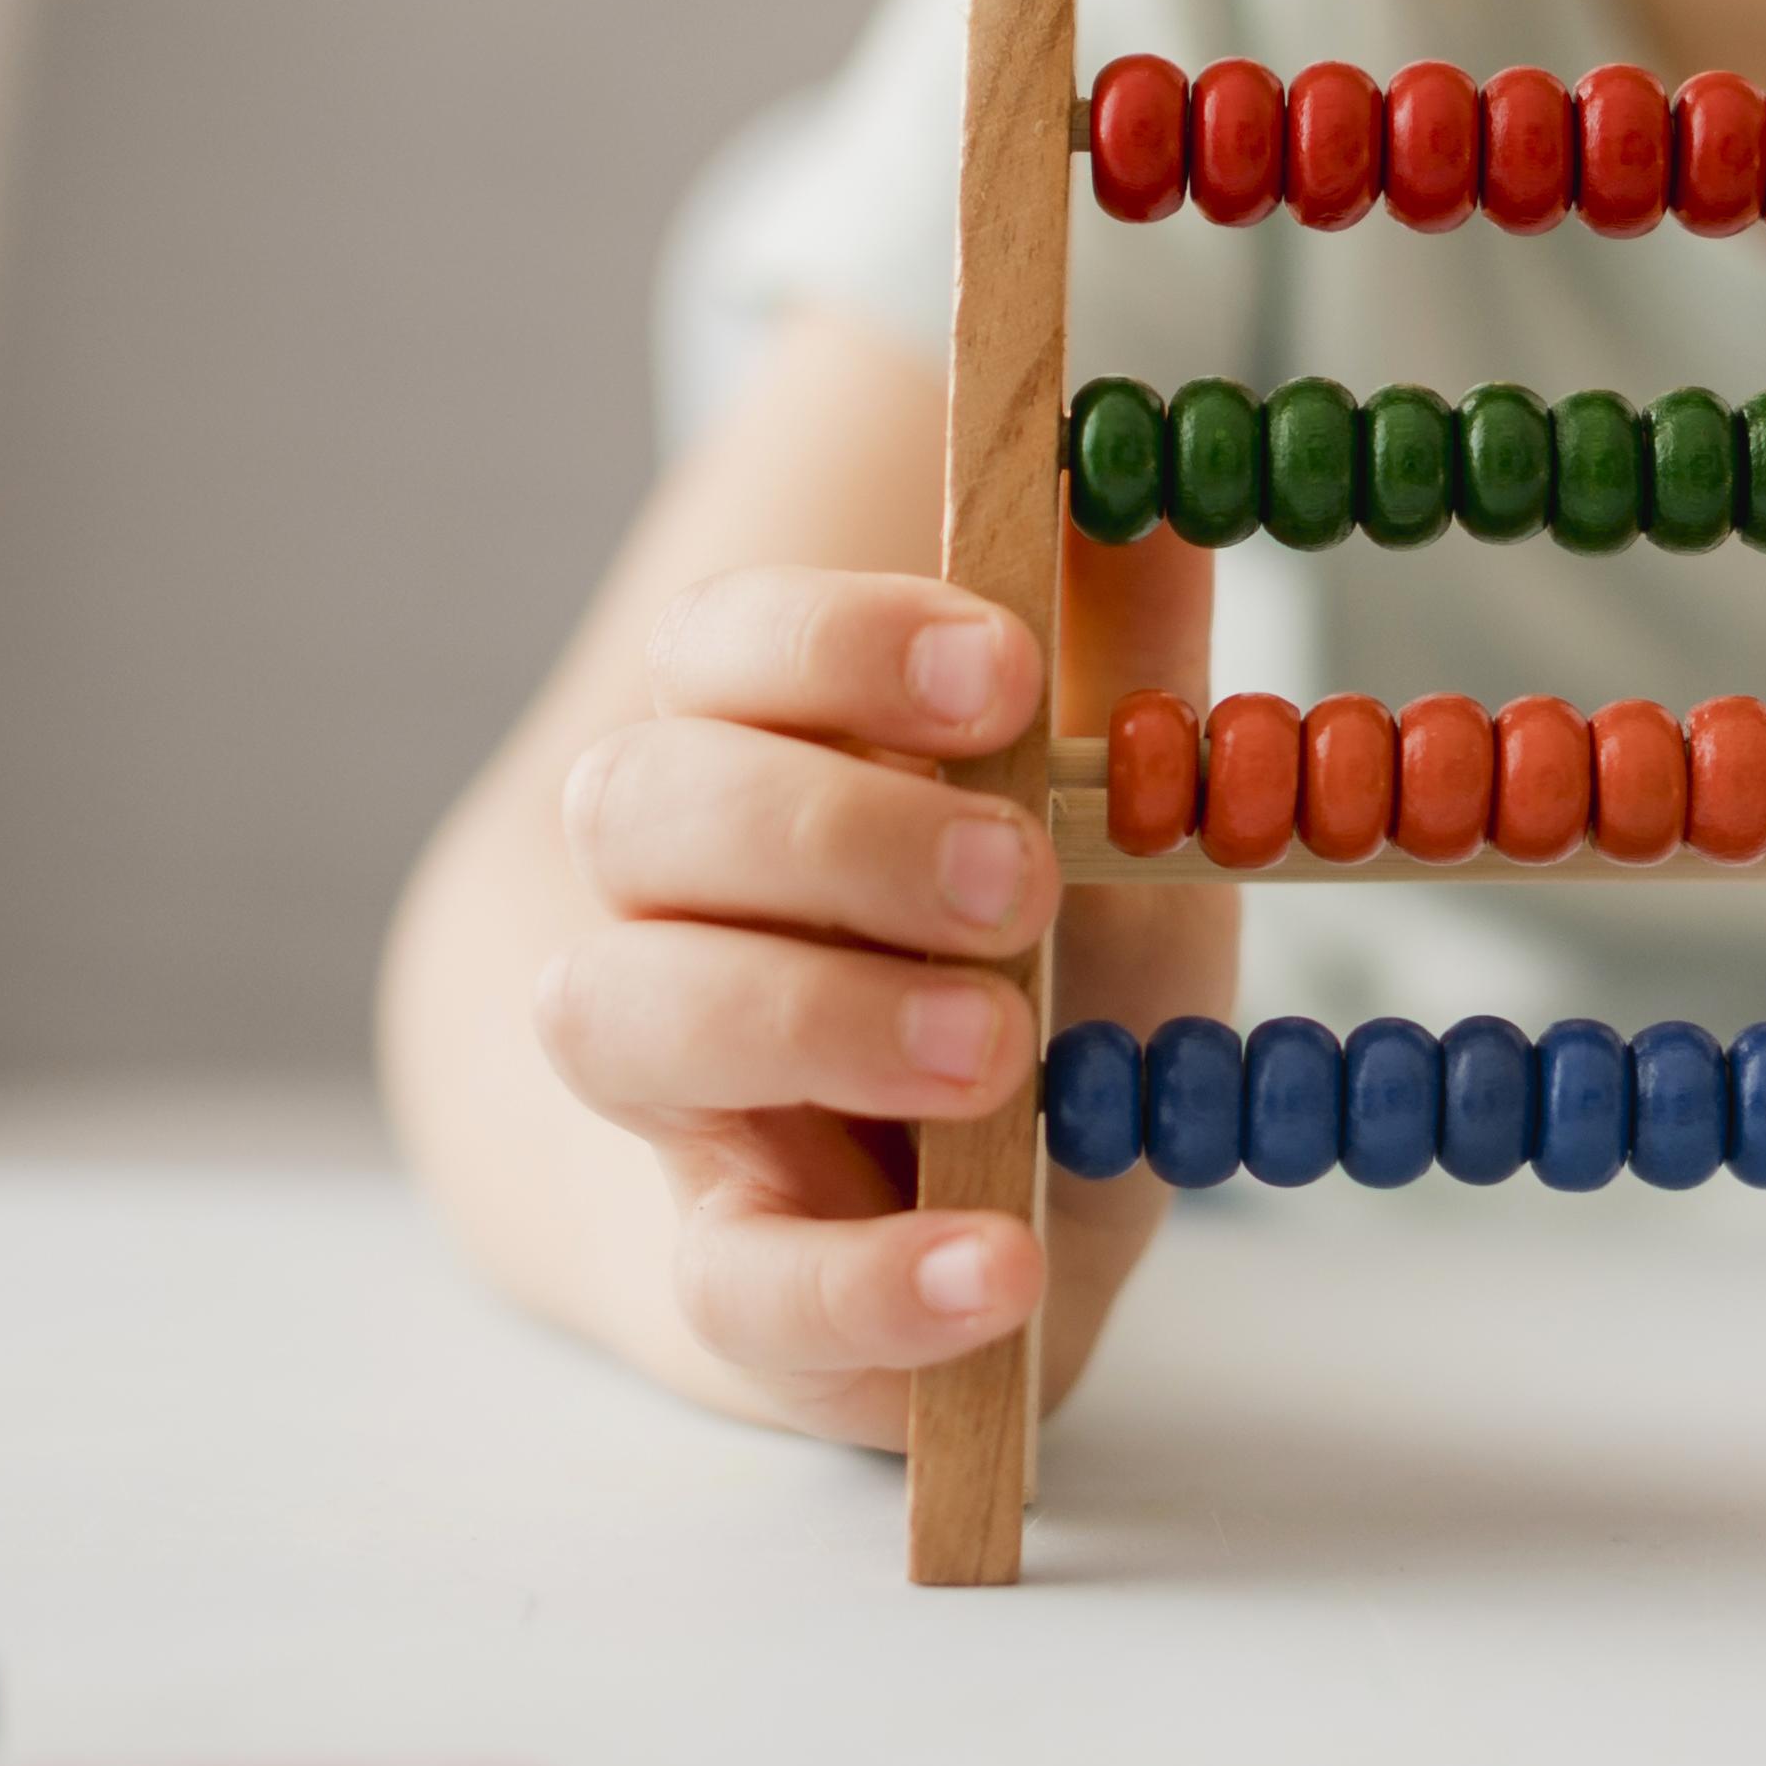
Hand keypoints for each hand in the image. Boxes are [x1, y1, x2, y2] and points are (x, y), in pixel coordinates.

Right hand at [528, 527, 1229, 1449]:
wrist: (1016, 1233)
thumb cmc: (1053, 988)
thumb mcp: (1128, 831)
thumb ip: (1131, 668)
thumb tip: (1148, 483)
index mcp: (767, 765)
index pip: (719, 649)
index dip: (839, 640)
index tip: (1004, 674)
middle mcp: (679, 919)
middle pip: (637, 806)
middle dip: (830, 825)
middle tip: (1021, 878)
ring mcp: (688, 1105)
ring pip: (617, 1016)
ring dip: (813, 1018)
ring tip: (997, 1053)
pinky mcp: (736, 1280)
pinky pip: (734, 1283)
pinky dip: (867, 1275)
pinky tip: (992, 1263)